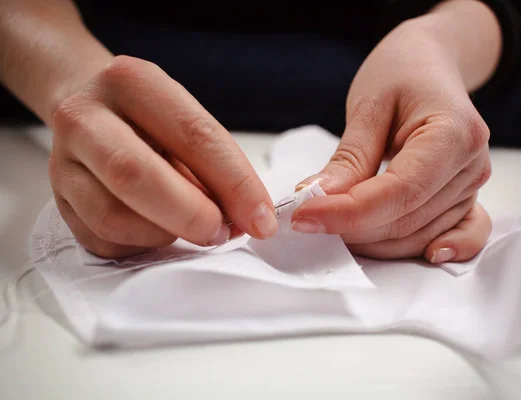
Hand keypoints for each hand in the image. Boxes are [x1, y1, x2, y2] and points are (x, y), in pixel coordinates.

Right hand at [49, 56, 277, 257]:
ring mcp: (62, 162)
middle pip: (136, 175)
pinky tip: (155, 226)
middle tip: (222, 232)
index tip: (261, 219)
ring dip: (165, 234)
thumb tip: (246, 218)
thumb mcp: (186, 122)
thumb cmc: (149, 119)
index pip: (194, 136)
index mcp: (132, 82)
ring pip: (113, 217)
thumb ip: (215, 168)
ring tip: (188, 225)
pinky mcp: (58, 201)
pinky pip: (103, 240)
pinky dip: (141, 244)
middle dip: (191, 215)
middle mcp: (86, 117)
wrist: (87, 105)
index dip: (235, 184)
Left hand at [292, 24, 491, 261]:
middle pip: (407, 218)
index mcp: (454, 134)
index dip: (349, 212)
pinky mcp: (464, 198)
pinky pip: (459, 234)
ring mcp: (471, 186)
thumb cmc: (401, 74)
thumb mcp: (368, 105)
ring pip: (419, 234)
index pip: (399, 191)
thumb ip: (349, 159)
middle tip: (305, 220)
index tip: (304, 216)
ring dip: (372, 240)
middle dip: (352, 227)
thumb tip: (317, 200)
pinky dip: (433, 249)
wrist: (430, 65)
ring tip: (330, 226)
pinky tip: (421, 257)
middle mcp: (471, 165)